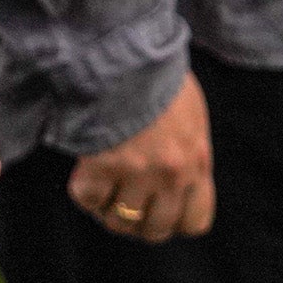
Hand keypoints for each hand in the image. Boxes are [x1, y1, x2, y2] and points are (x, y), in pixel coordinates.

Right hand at [66, 72, 213, 242]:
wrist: (130, 52)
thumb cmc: (161, 77)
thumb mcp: (193, 117)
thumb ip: (190, 152)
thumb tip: (182, 177)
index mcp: (197, 162)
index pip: (195, 223)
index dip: (175, 222)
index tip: (160, 209)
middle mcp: (171, 175)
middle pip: (155, 230)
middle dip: (139, 223)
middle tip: (125, 203)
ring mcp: (137, 173)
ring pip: (119, 221)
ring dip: (108, 210)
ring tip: (103, 189)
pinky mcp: (103, 164)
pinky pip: (89, 199)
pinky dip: (84, 191)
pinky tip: (86, 173)